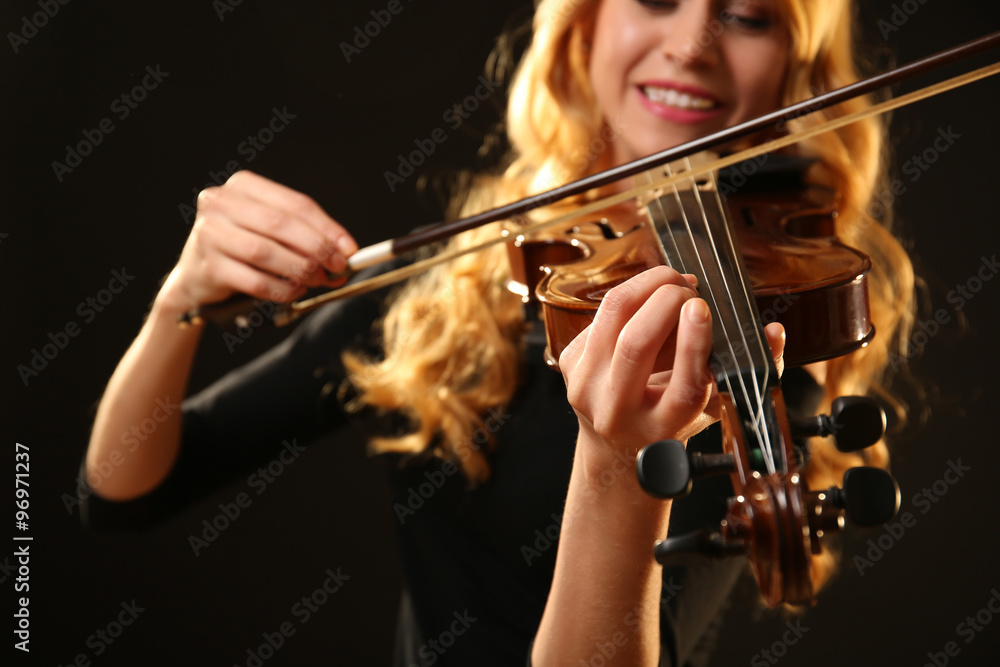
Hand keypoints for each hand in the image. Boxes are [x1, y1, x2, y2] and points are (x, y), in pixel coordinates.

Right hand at [157, 170, 357, 313]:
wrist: (197, 279)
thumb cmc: (242, 250)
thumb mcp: (271, 232)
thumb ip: (305, 234)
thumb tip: (345, 251)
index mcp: (243, 186)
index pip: (295, 204)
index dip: (327, 227)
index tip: (349, 249)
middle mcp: (220, 203)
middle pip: (281, 224)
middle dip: (316, 248)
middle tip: (337, 267)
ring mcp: (209, 233)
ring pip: (266, 252)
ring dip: (300, 269)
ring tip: (318, 280)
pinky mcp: (207, 266)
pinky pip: (254, 280)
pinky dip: (281, 289)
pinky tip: (295, 291)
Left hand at [558, 265, 785, 456]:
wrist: (615, 443)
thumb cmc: (671, 419)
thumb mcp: (713, 405)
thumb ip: (750, 371)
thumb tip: (775, 332)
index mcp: (661, 429)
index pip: (682, 386)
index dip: (694, 343)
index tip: (702, 309)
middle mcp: (617, 412)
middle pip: (636, 345)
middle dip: (666, 300)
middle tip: (691, 289)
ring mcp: (584, 387)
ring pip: (612, 316)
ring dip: (646, 285)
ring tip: (673, 281)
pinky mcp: (568, 363)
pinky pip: (602, 313)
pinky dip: (631, 296)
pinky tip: (649, 299)